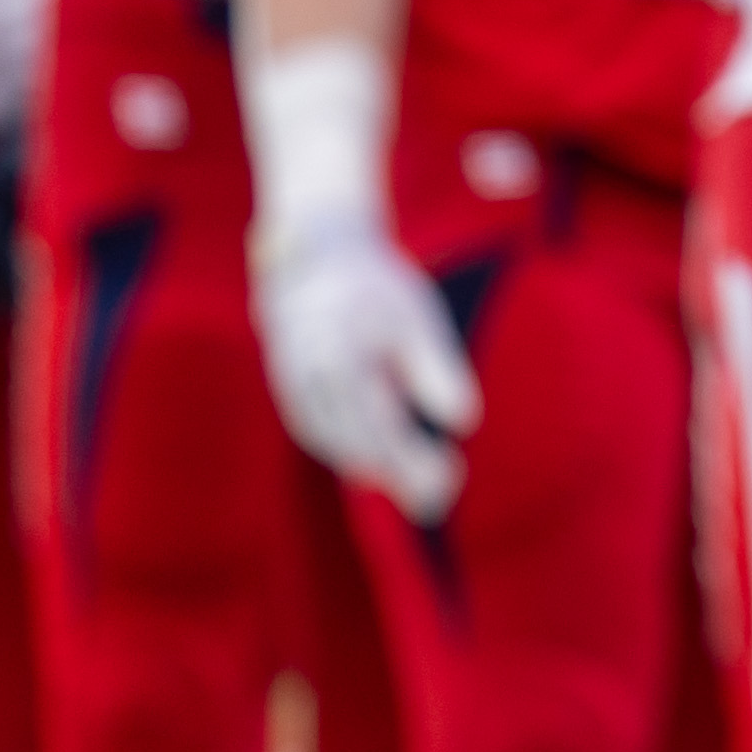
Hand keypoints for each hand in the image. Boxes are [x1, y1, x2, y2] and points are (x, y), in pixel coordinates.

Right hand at [256, 204, 481, 516]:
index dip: (414, 461)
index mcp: (348, 357)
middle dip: (399, 475)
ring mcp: (294, 382)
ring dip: (372, 470)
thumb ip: (437, 369)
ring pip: (332, 441)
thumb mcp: (417, 317)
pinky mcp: (287, 383)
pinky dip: (343, 450)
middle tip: (438, 498)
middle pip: (358, 442)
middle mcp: (314, 376)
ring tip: (415, 489)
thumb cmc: (378, 287)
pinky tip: (373, 465)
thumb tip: (464, 423)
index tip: (450, 477)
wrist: (316, 253)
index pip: (383, 427)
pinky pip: (313, 429)